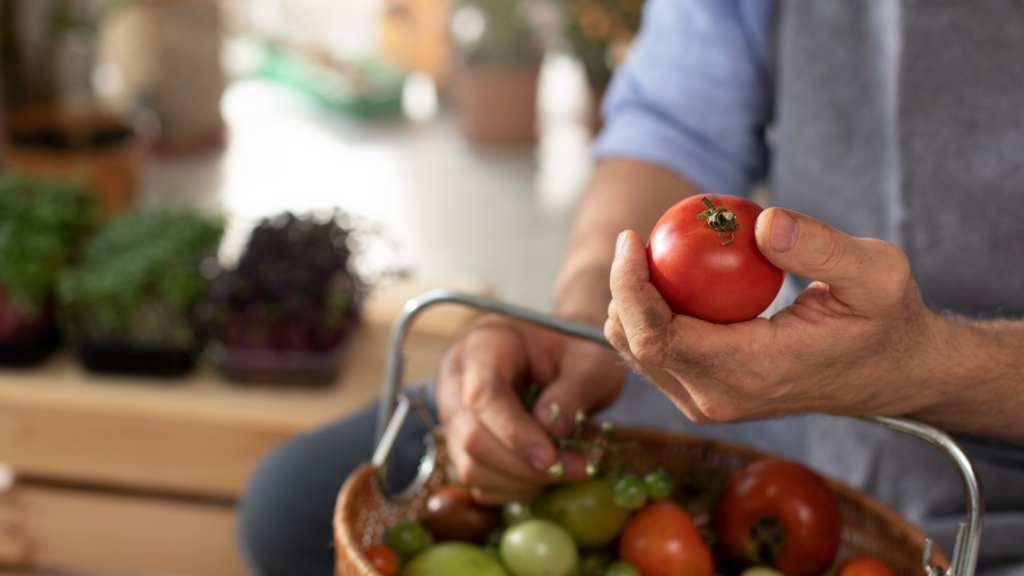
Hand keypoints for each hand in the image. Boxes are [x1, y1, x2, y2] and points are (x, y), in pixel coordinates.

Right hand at [437, 315, 625, 503]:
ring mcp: (455, 415)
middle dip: (522, 465)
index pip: (482, 395)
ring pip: (471, 466)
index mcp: (484, 345)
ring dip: (522, 481)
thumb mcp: (590, 360)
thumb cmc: (575, 351)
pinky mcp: (462, 445)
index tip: (551, 457)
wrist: (564, 357)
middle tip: (575, 470)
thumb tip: (553, 429)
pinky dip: (515, 489)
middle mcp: (457, 380)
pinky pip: (479, 482)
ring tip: (566, 469)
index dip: (513, 432)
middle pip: (471, 436)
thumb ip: (575, 389)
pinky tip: (545, 473)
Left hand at [604, 207, 944, 422]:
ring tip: (652, 256)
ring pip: (637, 355)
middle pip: (634, 346)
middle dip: (622, 290)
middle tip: (637, 240)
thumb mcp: (877, 273)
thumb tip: (764, 222)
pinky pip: (657, 357)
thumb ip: (822, 247)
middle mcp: (719, 397)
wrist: (893, 373)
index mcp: (751, 370)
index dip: (629, 286)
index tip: (631, 238)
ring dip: (632, 304)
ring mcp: (710, 402)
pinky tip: (670, 281)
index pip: (657, 336)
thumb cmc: (885, 320)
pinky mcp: (707, 396)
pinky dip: (651, 318)